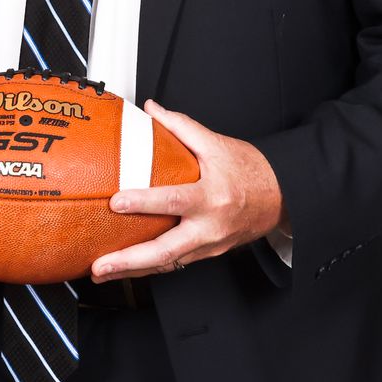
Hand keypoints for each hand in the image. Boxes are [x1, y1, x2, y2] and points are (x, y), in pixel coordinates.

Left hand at [91, 100, 285, 280]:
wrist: (281, 196)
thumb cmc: (251, 171)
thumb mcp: (217, 144)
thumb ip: (181, 126)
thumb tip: (151, 109)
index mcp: (213, 197)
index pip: (174, 201)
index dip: (144, 202)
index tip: (117, 201)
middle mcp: (210, 227)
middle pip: (165, 251)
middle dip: (129, 261)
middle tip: (100, 265)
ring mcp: (208, 245)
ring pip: (166, 264)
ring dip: (132, 271)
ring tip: (101, 272)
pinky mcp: (207, 253)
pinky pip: (174, 263)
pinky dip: (148, 267)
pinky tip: (126, 269)